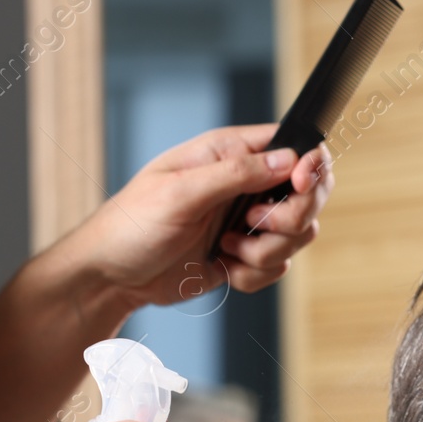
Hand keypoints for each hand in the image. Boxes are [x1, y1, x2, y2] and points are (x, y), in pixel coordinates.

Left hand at [59, 123, 334, 308]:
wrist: (113, 276)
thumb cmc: (133, 224)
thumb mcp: (180, 191)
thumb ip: (236, 173)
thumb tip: (287, 160)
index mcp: (230, 154)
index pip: (293, 145)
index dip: (309, 165)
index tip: (297, 186)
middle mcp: (245, 184)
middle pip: (308, 194)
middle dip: (290, 218)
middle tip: (251, 226)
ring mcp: (247, 221)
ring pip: (298, 235)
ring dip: (267, 252)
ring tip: (226, 247)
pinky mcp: (245, 255)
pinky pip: (278, 266)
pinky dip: (254, 274)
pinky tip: (223, 267)